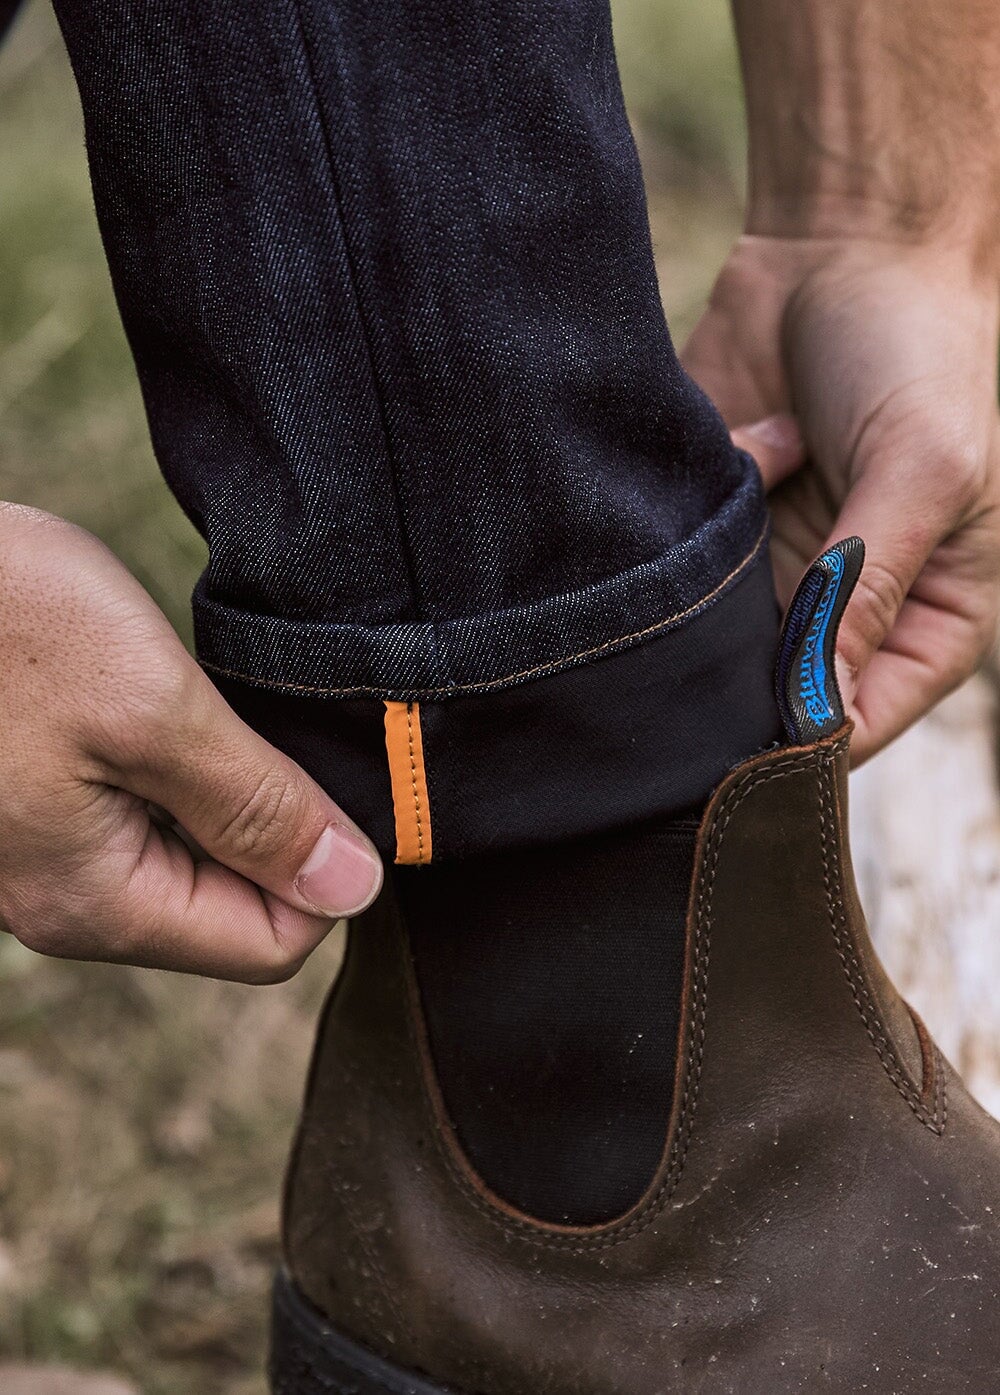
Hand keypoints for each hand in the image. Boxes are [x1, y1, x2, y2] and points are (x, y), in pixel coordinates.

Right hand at [0, 506, 381, 980]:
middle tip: (265, 725)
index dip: (326, 871)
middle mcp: (65, 902)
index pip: (272, 943)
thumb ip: (256, 809)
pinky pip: (144, 815)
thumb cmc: (5, 621)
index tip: (329, 779)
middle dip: (272, 825)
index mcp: (98, 902)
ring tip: (206, 705)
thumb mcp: (154, 709)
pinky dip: (177, 766)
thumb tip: (353, 890)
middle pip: (231, 907)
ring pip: (191, 857)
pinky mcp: (35, 805)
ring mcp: (43, 857)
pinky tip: (163, 701)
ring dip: (225, 790)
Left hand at [685, 234, 999, 761]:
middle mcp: (841, 618)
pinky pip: (674, 573)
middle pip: (767, 705)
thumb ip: (867, 586)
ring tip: (775, 472)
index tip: (739, 726)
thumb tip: (815, 710)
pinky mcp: (713, 536)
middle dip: (734, 666)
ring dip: (717, 580)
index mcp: (924, 625)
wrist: (843, 248)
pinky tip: (751, 438)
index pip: (853, 729)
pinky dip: (695, 522)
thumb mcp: (921, 468)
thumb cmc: (915, 355)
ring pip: (708, 647)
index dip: (797, 743)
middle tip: (722, 601)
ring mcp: (769, 578)